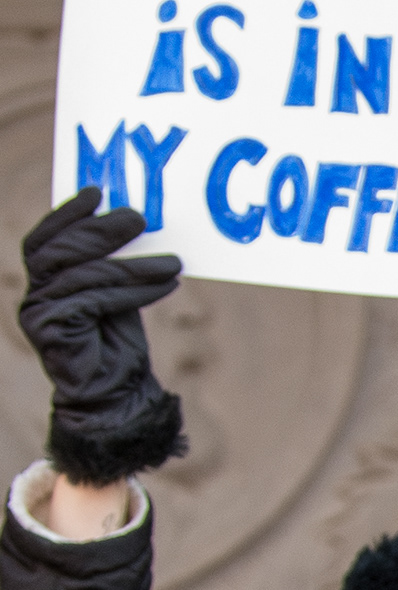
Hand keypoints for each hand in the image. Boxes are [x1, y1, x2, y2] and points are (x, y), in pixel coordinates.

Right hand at [18, 190, 182, 484]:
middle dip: (100, 230)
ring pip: (83, 274)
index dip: (66, 213)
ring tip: (172, 261)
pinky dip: (135, 289)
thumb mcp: (114, 297)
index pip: (44, 240)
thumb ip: (112, 266)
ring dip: (132, 264)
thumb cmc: (116, 345)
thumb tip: (136, 224)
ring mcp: (39, 315)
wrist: (115, 397)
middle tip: (138, 217)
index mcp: (42, 284)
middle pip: (60, 251)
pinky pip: (98, 300)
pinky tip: (167, 283)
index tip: (95, 191)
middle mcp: (33, 297)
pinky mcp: (55, 332)